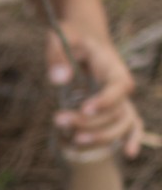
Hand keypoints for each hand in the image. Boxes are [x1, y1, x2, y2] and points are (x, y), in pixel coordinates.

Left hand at [48, 26, 142, 157]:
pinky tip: (129, 154)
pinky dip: (133, 138)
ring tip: (73, 140)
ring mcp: (119, 98)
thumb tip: (59, 80)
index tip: (84, 108)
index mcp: (112, 66)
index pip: (118, 87)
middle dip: (90, 122)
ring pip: (122, 123)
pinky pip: (130, 124)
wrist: (83, 35)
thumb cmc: (72, 35)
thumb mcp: (61, 37)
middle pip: (117, 111)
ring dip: (102, 136)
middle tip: (59, 120)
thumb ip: (58, 56)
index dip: (105, 101)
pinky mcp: (114, 107)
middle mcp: (120, 85)